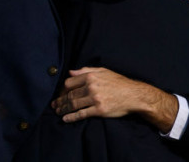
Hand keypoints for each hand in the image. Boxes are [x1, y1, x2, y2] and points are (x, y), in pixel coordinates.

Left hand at [51, 67, 178, 132]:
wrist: (134, 95)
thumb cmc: (119, 82)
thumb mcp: (103, 71)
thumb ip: (86, 70)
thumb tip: (70, 72)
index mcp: (91, 76)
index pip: (69, 83)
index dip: (62, 89)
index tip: (59, 94)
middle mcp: (91, 87)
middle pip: (70, 95)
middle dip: (60, 101)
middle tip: (54, 105)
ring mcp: (95, 99)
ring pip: (73, 104)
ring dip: (63, 109)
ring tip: (57, 111)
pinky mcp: (99, 110)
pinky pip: (81, 114)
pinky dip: (71, 117)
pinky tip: (65, 118)